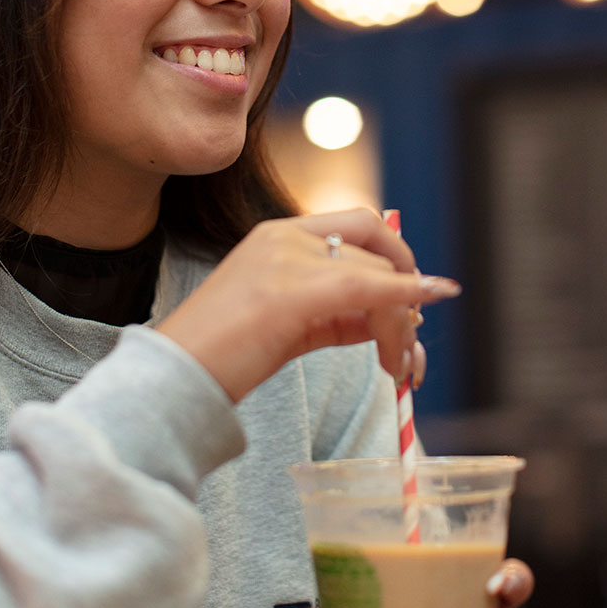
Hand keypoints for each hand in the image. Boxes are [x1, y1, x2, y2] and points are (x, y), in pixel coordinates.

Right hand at [156, 207, 459, 400]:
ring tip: (402, 368)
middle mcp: (284, 236)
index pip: (357, 228)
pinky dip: (405, 295)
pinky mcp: (291, 291)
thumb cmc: (222, 358)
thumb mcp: (286, 324)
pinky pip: (367, 286)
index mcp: (277, 235)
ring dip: (403, 322)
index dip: (394, 257)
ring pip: (377, 275)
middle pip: (374, 255)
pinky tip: (432, 298)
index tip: (412, 296)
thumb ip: (334, 313)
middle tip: (411, 353)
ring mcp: (286, 259)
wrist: (174, 379)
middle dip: (407, 300)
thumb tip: (388, 319)